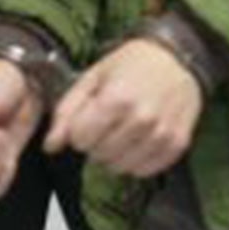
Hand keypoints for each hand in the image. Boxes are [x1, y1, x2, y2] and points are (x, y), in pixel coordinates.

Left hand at [44, 40, 202, 178]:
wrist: (177, 58)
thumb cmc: (131, 64)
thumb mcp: (92, 78)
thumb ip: (67, 112)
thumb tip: (50, 146)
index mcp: (117, 99)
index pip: (80, 140)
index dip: (79, 130)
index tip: (89, 117)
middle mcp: (142, 119)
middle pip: (99, 155)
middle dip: (97, 142)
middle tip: (108, 122)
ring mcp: (162, 134)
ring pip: (121, 167)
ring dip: (115, 154)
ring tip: (123, 130)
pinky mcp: (177, 144)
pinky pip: (144, 170)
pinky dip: (136, 160)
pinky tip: (139, 139)